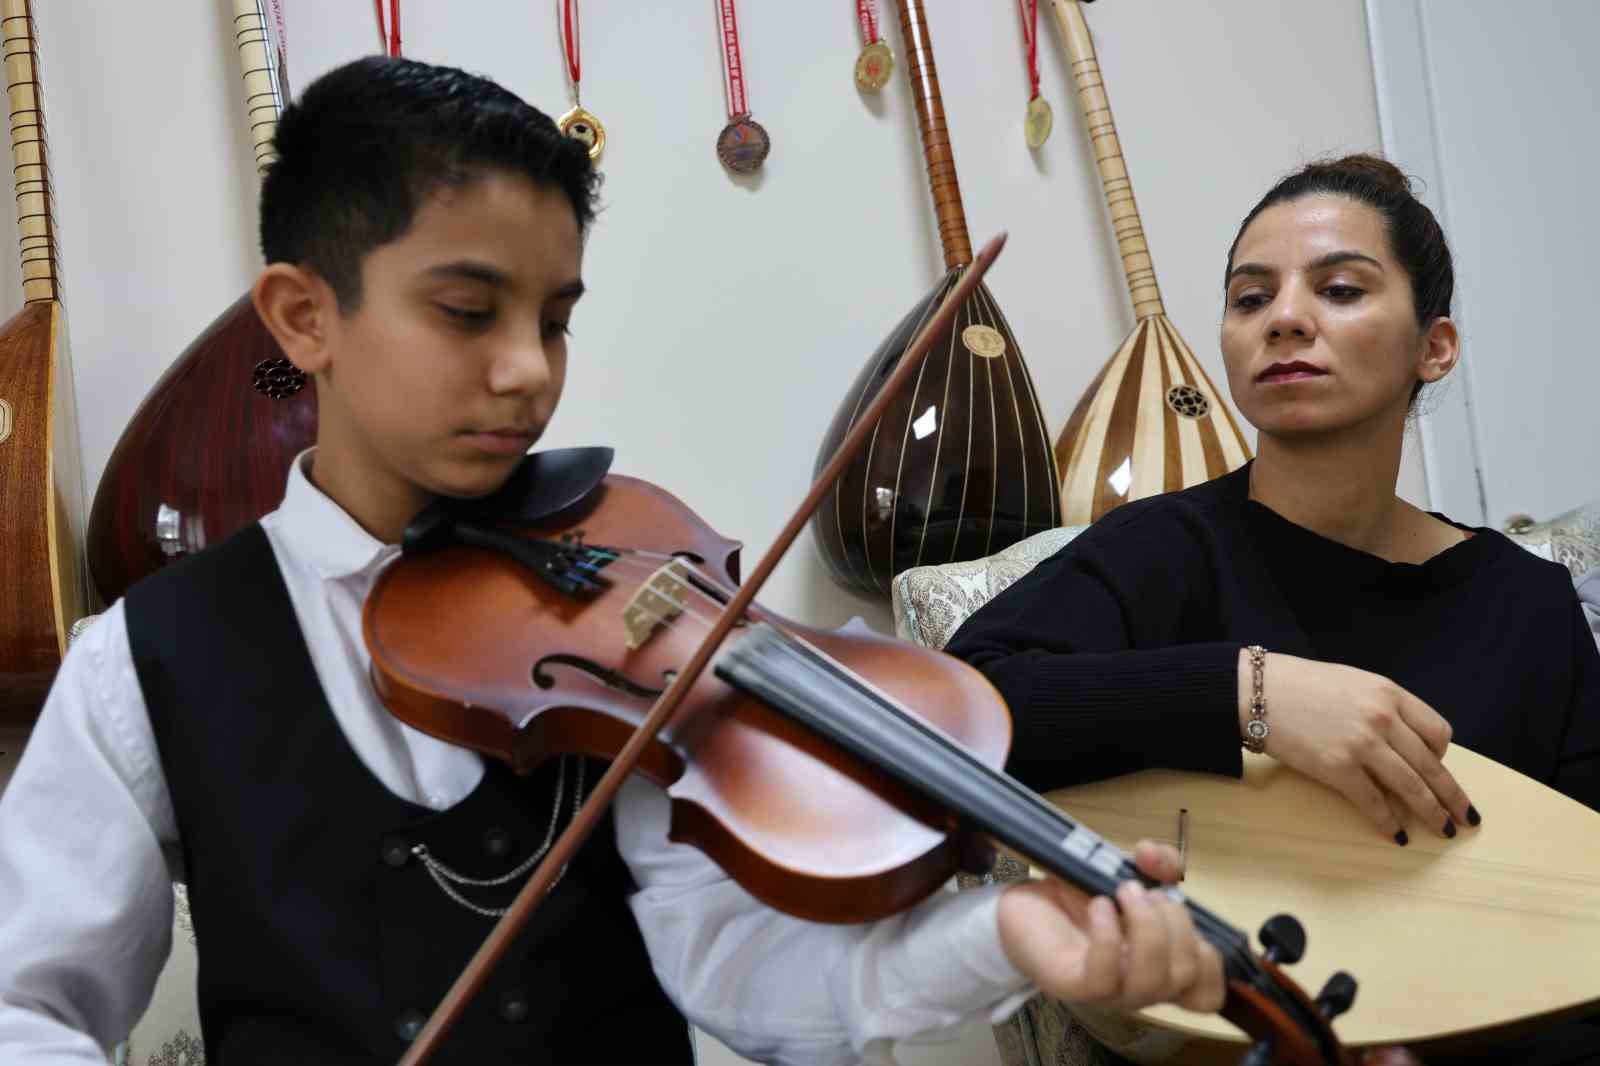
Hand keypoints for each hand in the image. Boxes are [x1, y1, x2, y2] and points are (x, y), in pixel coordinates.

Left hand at [997, 841, 1223, 1012]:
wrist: (1023, 905)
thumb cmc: (1080, 896)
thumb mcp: (1125, 871)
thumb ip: (1156, 863)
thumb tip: (1157, 857)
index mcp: (1162, 965)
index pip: (1207, 991)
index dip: (1212, 959)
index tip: (1184, 914)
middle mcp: (1141, 984)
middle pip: (1187, 976)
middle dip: (1176, 923)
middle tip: (1145, 891)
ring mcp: (1109, 991)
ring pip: (1152, 982)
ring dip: (1147, 927)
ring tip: (1123, 892)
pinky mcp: (1075, 985)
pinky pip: (1106, 976)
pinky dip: (1108, 935)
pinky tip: (1098, 906)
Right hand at [1241, 651, 1476, 840]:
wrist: (1257, 691)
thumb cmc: (1298, 684)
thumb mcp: (1351, 682)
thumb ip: (1379, 707)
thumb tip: (1397, 741)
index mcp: (1389, 693)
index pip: (1437, 731)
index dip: (1443, 756)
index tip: (1438, 770)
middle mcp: (1383, 718)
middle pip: (1432, 765)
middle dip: (1452, 796)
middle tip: (1465, 817)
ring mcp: (1363, 744)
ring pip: (1412, 787)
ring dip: (1431, 813)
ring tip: (1443, 830)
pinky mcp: (1339, 768)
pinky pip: (1374, 801)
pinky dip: (1389, 822)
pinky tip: (1396, 834)